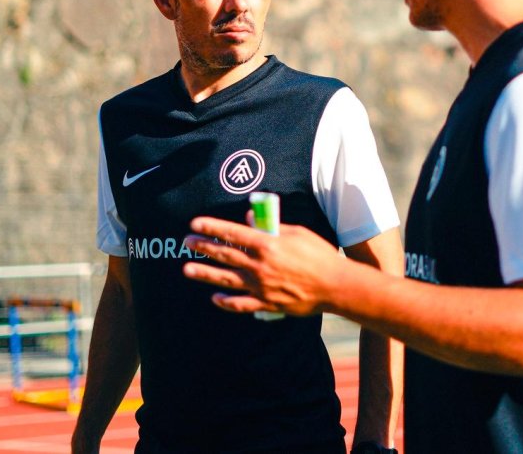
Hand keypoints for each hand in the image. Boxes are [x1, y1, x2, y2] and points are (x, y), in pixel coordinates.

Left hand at [182, 215, 344, 316]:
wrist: (335, 286)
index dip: (212, 227)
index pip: (233, 233)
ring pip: (226, 279)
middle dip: (204, 247)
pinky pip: (241, 304)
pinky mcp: (267, 304)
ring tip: (188, 270)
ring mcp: (262, 286)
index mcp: (268, 244)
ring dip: (205, 273)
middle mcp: (260, 265)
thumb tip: (250, 218)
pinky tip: (215, 298)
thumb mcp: (298, 233)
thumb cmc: (320, 255)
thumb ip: (272, 226)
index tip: (196, 223)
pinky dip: (226, 302)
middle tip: (187, 242)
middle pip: (225, 254)